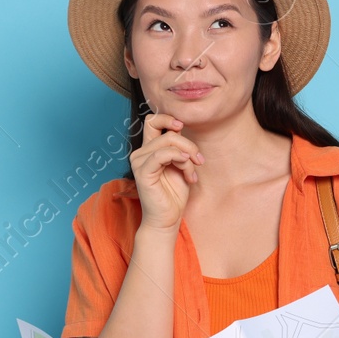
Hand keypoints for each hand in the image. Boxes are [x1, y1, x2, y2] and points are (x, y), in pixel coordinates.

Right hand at [130, 111, 203, 232]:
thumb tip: (183, 132)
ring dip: (187, 156)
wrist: (167, 218)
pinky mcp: (143, 172)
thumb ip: (179, 148)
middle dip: (187, 143)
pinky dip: (179, 159)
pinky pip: (162, 155)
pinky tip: (188, 172)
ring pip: (168, 142)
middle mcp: (141, 153)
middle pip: (165, 131)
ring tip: (192, 173)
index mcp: (148, 149)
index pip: (152, 121)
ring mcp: (139, 162)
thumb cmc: (174, 194)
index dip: (168, 119)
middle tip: (199, 160)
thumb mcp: (181, 165)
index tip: (183, 127)